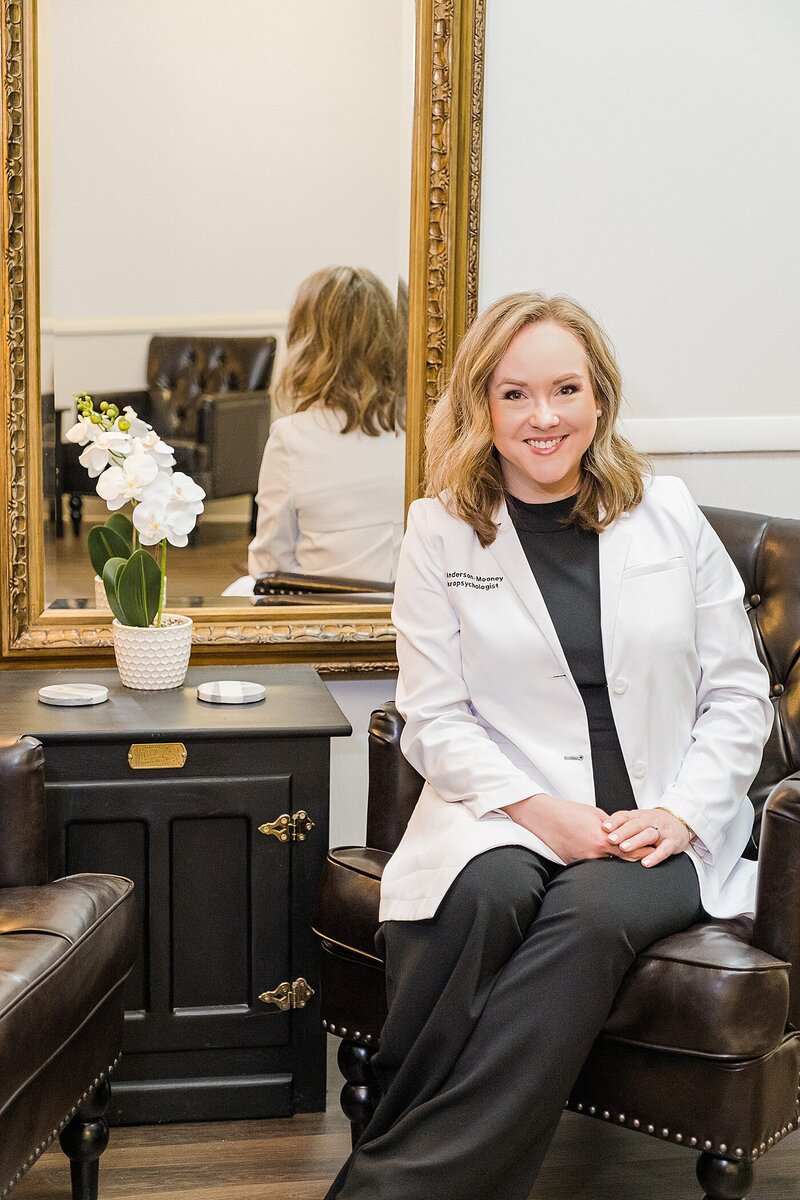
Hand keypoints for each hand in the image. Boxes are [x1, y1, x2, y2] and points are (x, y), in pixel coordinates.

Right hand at [501, 794, 650, 863]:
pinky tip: (598, 856)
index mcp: (603, 839)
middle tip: (649, 858)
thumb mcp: (595, 814)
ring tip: (624, 858)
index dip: (646, 852)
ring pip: (606, 864)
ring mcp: (584, 861)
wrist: (542, 817)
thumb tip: (621, 831)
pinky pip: (591, 864)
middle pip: (622, 861)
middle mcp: (595, 853)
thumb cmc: (567, 811)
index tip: (656, 852)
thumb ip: (612, 825)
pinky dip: (597, 861)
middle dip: (635, 858)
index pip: (632, 850)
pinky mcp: (573, 864)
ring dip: (615, 860)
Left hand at [602, 808, 691, 867]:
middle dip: (622, 832)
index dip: (614, 821)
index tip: (604, 827)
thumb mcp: (639, 819)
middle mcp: (650, 821)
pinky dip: (655, 856)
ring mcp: (662, 831)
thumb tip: (601, 832)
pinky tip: (646, 862)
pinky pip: (665, 849)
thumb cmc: (654, 823)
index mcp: (639, 815)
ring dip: (635, 841)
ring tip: (624, 848)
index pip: (625, 815)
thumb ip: (623, 824)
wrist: (680, 820)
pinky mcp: (673, 842)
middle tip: (611, 839)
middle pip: (635, 825)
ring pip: (648, 834)